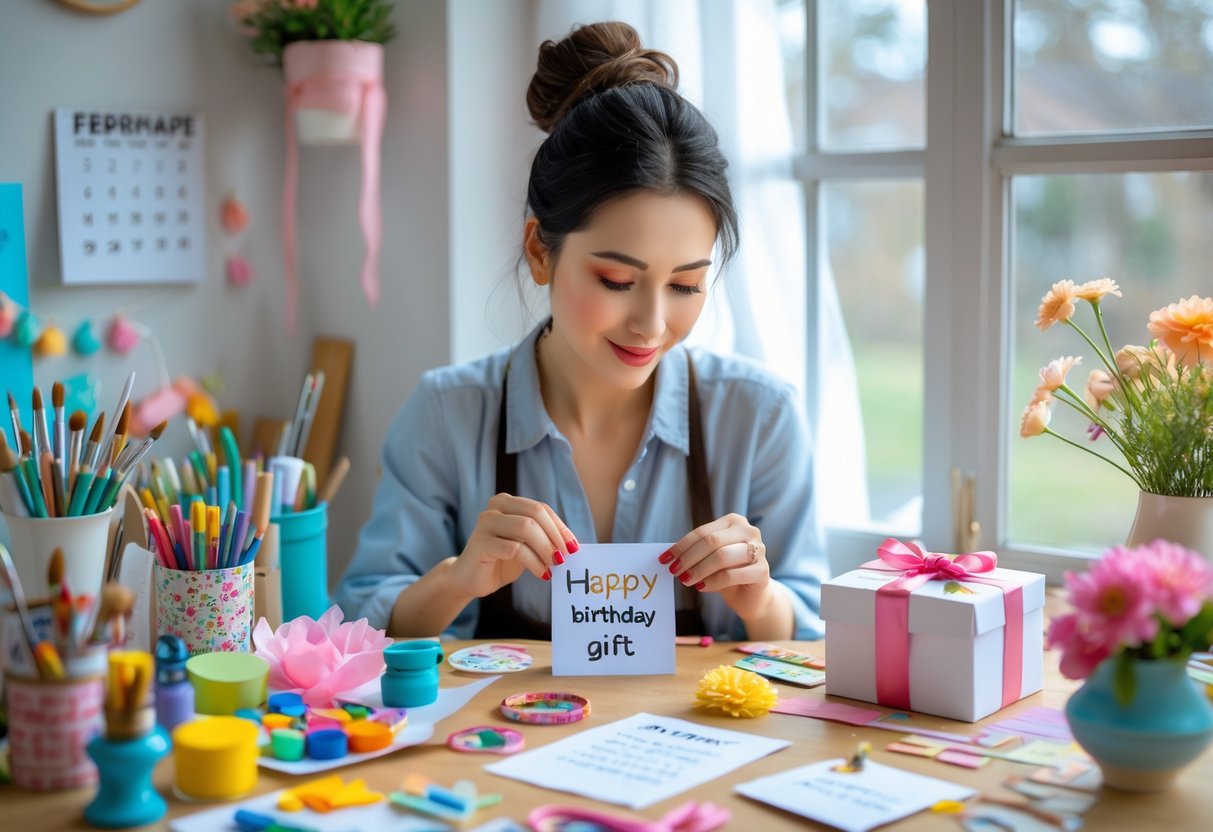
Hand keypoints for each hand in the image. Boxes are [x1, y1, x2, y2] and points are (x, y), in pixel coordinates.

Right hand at [452, 493, 576, 597]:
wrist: (469, 578)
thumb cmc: (501, 560)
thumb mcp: (525, 545)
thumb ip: (543, 538)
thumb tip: (572, 544)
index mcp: (507, 502)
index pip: (541, 509)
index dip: (560, 527)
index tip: (574, 546)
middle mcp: (495, 507)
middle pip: (535, 514)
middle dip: (555, 536)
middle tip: (566, 557)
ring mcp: (485, 522)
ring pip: (526, 528)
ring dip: (546, 549)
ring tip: (555, 566)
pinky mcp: (481, 542)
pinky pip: (515, 549)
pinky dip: (534, 563)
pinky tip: (542, 574)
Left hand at [661, 513, 770, 620]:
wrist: (753, 595)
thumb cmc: (728, 572)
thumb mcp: (711, 557)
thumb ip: (696, 552)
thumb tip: (668, 556)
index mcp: (734, 522)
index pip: (702, 532)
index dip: (681, 546)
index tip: (664, 559)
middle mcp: (749, 531)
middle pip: (711, 542)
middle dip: (688, 557)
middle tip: (674, 571)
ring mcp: (758, 550)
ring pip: (721, 557)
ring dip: (699, 570)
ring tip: (685, 580)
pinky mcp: (762, 571)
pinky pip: (731, 575)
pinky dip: (712, 582)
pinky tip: (701, 587)